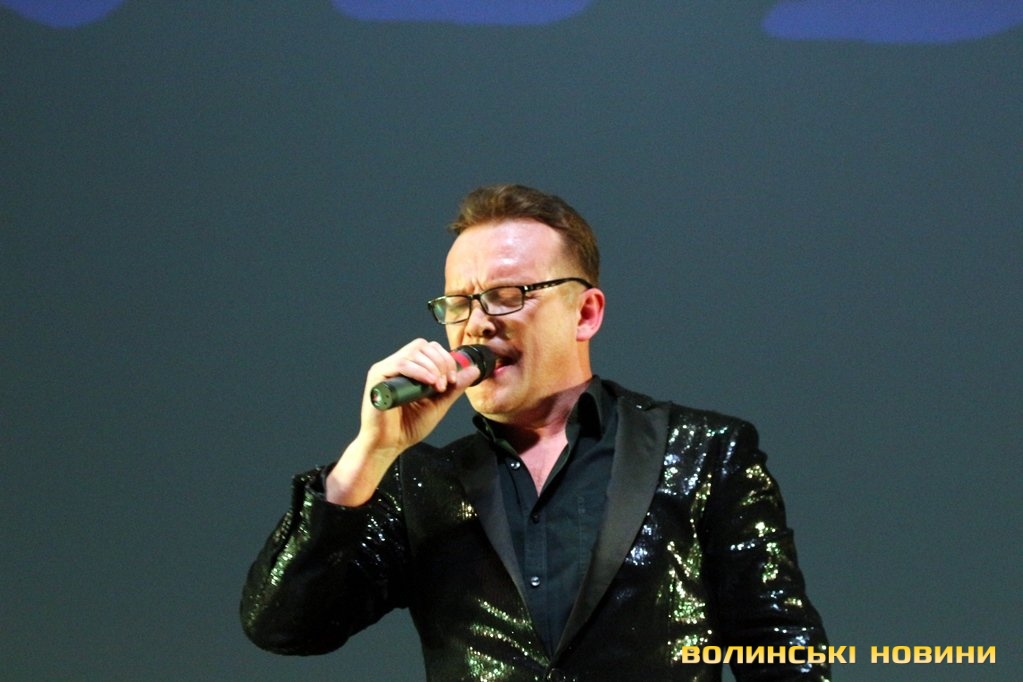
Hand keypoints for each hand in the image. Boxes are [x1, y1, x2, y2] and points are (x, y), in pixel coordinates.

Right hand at [326, 339, 480, 505]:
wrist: (389, 444)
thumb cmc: (408, 427)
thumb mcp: (438, 404)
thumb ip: (454, 387)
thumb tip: (473, 370)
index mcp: (409, 369)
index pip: (429, 348)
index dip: (445, 359)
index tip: (453, 379)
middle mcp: (396, 365)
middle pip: (422, 346)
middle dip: (440, 362)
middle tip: (445, 383)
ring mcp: (386, 369)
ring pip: (413, 352)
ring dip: (432, 367)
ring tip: (437, 386)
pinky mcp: (377, 376)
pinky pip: (400, 364)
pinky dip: (418, 371)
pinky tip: (428, 383)